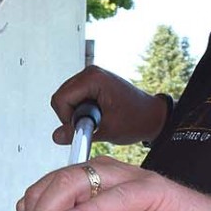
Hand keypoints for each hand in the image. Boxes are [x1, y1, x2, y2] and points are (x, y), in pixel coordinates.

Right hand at [51, 66, 168, 145]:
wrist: (153, 117)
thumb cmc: (137, 120)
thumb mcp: (106, 130)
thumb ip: (77, 132)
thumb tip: (56, 136)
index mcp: (93, 78)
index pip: (60, 99)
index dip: (66, 118)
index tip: (82, 127)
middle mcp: (90, 73)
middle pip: (61, 97)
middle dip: (70, 115)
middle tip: (91, 124)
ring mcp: (91, 77)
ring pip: (66, 98)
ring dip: (76, 113)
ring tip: (97, 119)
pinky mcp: (93, 84)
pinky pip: (75, 98)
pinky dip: (81, 110)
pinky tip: (96, 115)